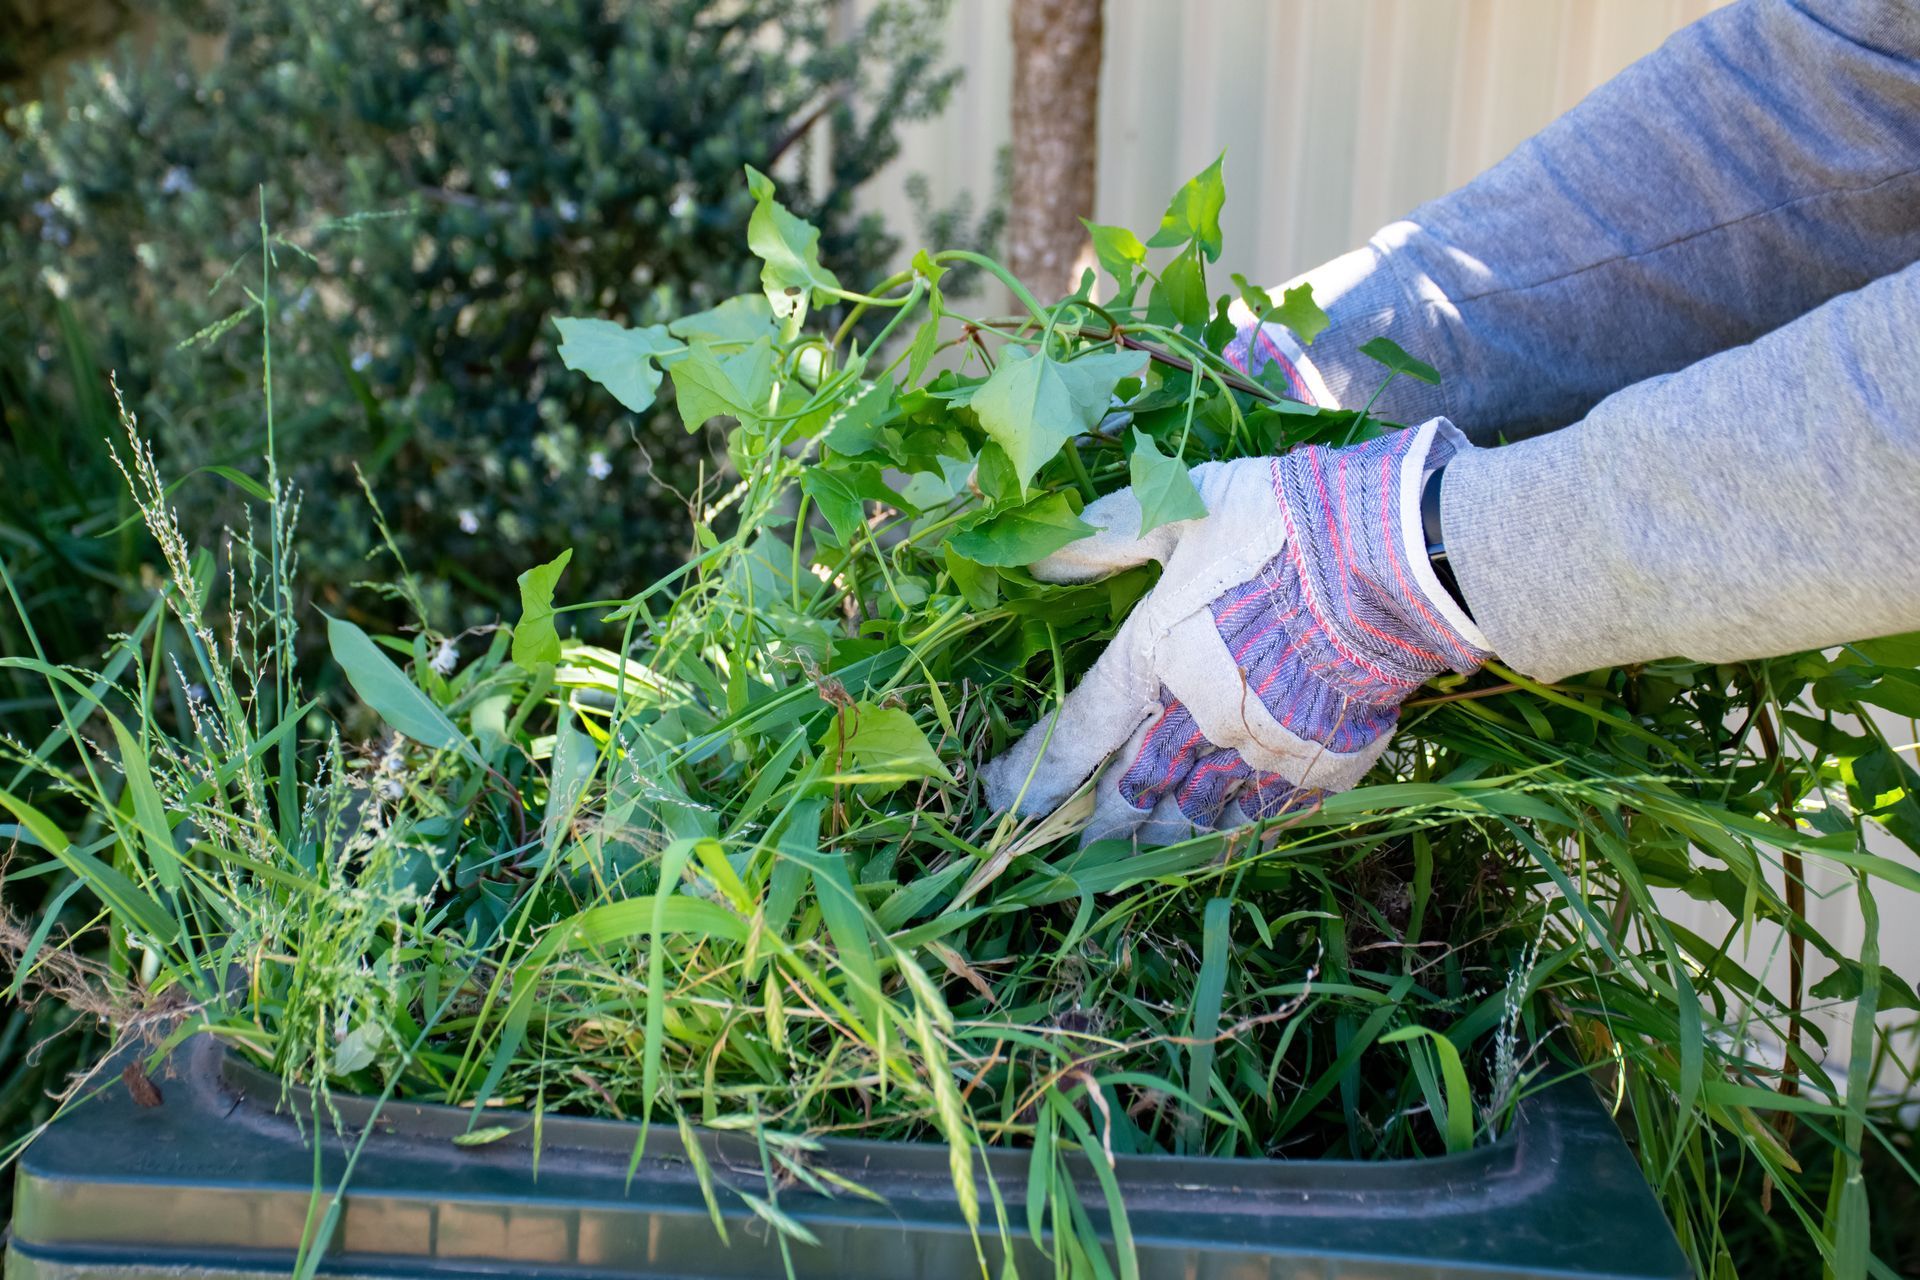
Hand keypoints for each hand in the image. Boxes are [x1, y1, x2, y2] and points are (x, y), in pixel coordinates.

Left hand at [979, 419, 1489, 845]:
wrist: (1395, 560)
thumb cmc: (1283, 524)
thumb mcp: (1181, 509)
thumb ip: (1103, 537)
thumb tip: (1034, 555)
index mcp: (1152, 658)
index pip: (1075, 735)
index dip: (1034, 774)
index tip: (1001, 798)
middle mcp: (1193, 720)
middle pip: (1128, 792)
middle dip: (1094, 824)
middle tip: (1068, 845)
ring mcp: (1258, 752)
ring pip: (1191, 816)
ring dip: (1155, 839)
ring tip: (1130, 855)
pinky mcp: (1318, 767)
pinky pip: (1260, 819)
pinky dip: (1230, 836)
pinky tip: (1215, 844)